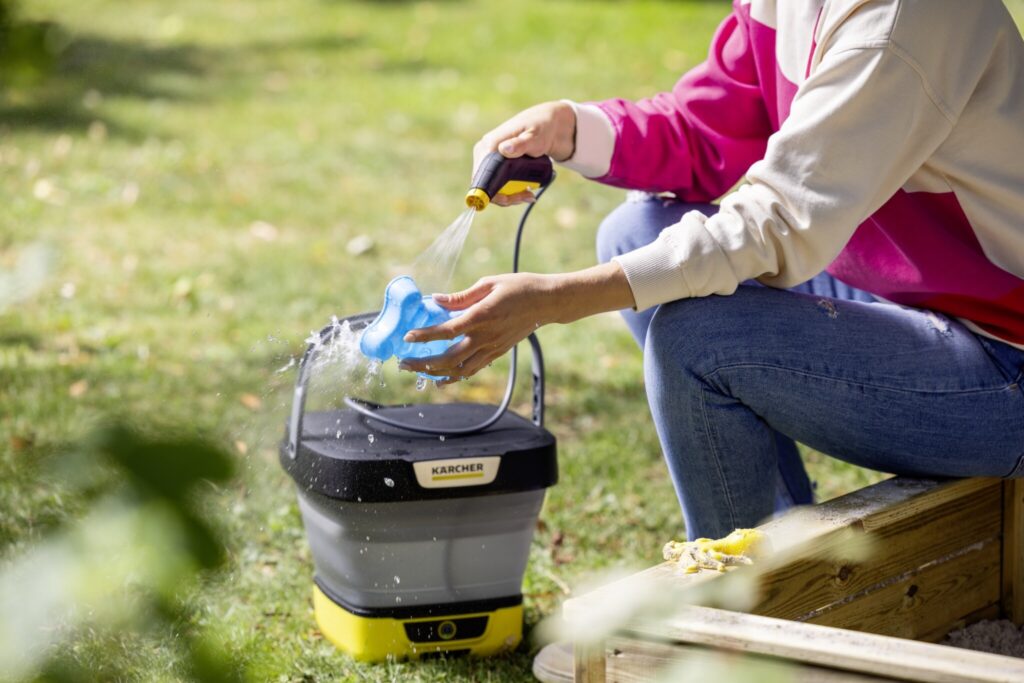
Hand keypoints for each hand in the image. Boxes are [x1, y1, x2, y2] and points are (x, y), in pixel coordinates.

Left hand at [399, 263, 634, 383]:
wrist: (547, 302)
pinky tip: (442, 378)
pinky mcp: (497, 353)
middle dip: (423, 363)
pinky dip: (456, 376)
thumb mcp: (489, 284)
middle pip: (448, 358)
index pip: (446, 330)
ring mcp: (492, 348)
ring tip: (418, 372)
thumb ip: (461, 296)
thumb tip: (436, 300)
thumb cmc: (519, 287)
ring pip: (459, 369)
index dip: (424, 336)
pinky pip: (473, 369)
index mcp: (480, 316)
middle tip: (404, 362)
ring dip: (436, 373)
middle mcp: (485, 337)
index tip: (407, 337)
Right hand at [473, 101, 576, 206]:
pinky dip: (510, 192)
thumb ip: (520, 144)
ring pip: (491, 187)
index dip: (490, 192)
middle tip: (527, 196)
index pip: (480, 175)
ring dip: (509, 196)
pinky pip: (497, 184)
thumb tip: (503, 150)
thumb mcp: (534, 137)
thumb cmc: (541, 128)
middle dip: (504, 197)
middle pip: (484, 185)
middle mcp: (484, 152)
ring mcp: (489, 159)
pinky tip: (526, 191)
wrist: (547, 126)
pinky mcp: (496, 165)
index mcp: (489, 145)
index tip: (509, 199)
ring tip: (529, 194)